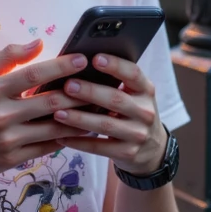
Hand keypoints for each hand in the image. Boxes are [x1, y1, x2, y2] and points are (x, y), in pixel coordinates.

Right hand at [0, 39, 87, 191]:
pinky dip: (66, 138)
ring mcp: (8, 139)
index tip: (83, 59)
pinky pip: (47, 147)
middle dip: (79, 93)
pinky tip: (81, 130)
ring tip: (99, 108)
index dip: (61, 66)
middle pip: (50, 101)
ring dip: (80, 118)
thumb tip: (38, 43)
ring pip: (54, 127)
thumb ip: (6, 58)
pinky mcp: (12, 159)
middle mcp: (1, 114)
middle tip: (101, 85)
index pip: (33, 74)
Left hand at [51, 53, 166, 176]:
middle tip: (68, 85)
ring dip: (79, 119)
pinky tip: (61, 136)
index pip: (133, 74)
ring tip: (58, 112)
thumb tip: (79, 64)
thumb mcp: (134, 96)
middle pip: (116, 99)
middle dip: (90, 92)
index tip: (95, 58)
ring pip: (105, 125)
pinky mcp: (128, 153)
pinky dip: (79, 142)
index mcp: (146, 91)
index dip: (115, 65)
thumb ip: (116, 82)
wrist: (152, 149)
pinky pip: (99, 147)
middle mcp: (145, 112)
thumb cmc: (132, 113)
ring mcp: (138, 134)